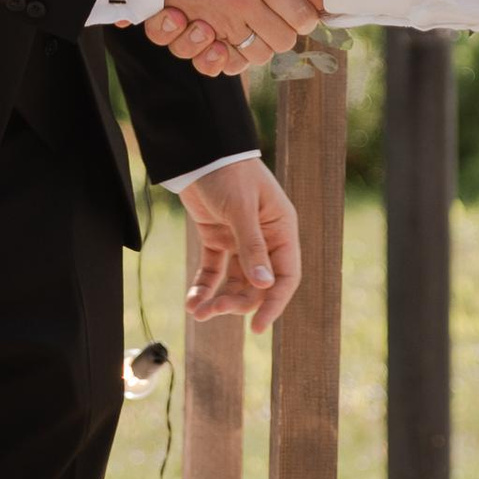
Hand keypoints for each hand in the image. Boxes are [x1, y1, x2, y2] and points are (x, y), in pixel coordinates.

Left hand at [177, 154, 300, 329]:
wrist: (198, 152)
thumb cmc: (228, 173)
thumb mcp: (241, 209)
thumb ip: (252, 247)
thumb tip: (264, 285)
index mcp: (281, 230)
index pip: (285, 276)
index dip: (274, 303)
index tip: (258, 327)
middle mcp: (265, 239)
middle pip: (257, 284)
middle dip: (237, 302)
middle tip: (215, 311)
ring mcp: (240, 241)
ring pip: (234, 282)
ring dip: (219, 299)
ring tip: (198, 313)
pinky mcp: (217, 239)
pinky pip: (214, 271)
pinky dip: (204, 288)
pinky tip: (192, 303)